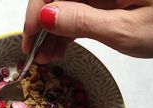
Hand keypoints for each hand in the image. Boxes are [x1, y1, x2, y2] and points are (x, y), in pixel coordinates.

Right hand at [23, 0, 152, 62]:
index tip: (28, 39)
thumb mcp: (124, 30)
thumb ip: (83, 21)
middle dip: (41, 26)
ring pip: (64, 8)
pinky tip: (60, 49)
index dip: (36, 13)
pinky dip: (65, 33)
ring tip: (47, 58)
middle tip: (36, 54)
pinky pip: (76, 15)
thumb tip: (45, 15)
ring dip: (52, 33)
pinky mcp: (103, 3)